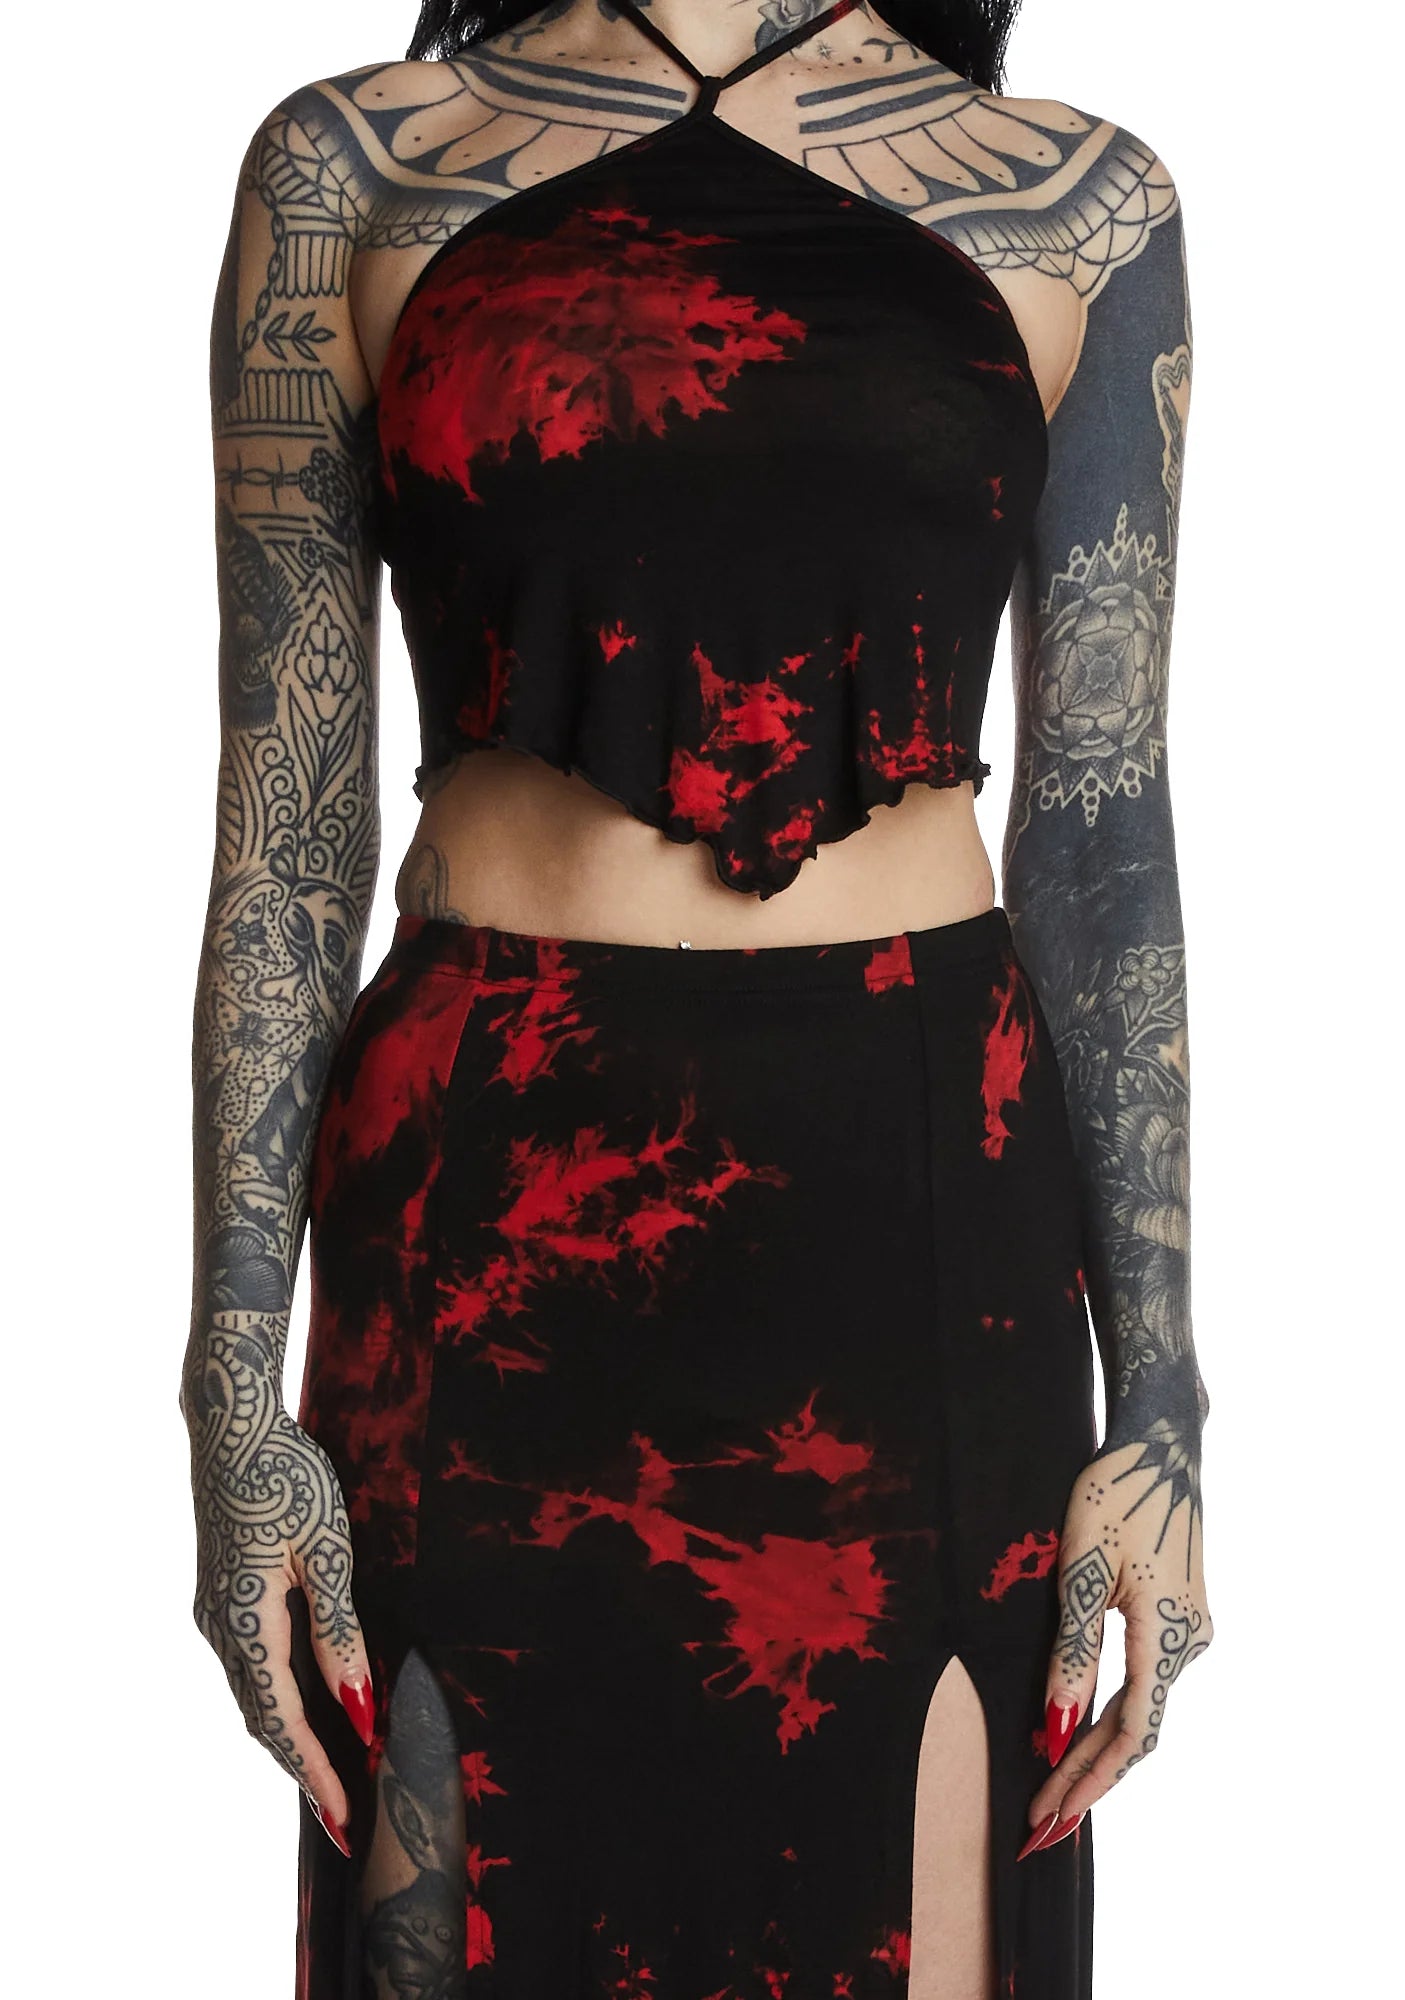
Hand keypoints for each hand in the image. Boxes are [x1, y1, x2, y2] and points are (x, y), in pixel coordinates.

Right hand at [182, 1317, 374, 1853]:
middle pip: (265, 1722)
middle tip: (349, 1815)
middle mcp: (222, 1630)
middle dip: (307, 1771)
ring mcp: (218, 1612)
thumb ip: (340, 1631)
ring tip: (339, 1772)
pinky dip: (283, 1699)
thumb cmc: (287, 1479)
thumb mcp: (328, 1553)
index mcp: (247, 1627)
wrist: (233, 1425)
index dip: (318, 1773)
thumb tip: (357, 1706)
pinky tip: (314, 1704)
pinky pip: (253, 1667)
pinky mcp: (225, 1594)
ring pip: (257, 1696)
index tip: (349, 1817)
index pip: (284, 1724)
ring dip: (294, 1738)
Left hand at [1019, 1431, 1212, 1855]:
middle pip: (1138, 1729)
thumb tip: (1054, 1729)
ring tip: (1052, 1789)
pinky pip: (1147, 1679)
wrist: (1159, 1442)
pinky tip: (1080, 1728)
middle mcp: (1190, 1641)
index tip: (1049, 1818)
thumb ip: (1072, 1652)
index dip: (1088, 1780)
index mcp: (1168, 1634)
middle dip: (1087, 1778)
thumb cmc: (1113, 1494)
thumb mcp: (1082, 1570)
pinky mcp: (1182, 1614)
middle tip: (1040, 1823)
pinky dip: (1113, 1711)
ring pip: (1144, 1706)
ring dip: (1098, 1747)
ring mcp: (1191, 1629)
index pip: (1130, 1733)